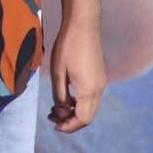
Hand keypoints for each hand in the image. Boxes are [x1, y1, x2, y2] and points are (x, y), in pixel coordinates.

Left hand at [47, 16, 105, 132]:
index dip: (69, 126)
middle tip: (51, 117)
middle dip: (70, 121)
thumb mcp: (58, 73)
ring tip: (55, 109)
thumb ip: (59, 96)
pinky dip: (79, 103)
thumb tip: (61, 112)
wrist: (82, 27)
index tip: (54, 126)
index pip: (83, 119)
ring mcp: (101, 83)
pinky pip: (91, 98)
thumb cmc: (67, 48)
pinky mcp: (99, 77)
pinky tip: (65, 98)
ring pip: (90, 107)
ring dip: (74, 112)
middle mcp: (99, 89)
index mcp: (88, 90)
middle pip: (88, 116)